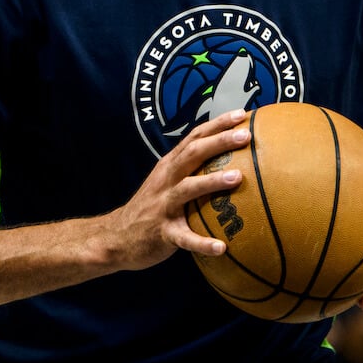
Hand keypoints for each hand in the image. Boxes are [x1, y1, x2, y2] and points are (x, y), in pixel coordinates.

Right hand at [105, 109, 250, 271]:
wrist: (116, 237)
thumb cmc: (152, 207)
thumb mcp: (166, 181)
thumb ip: (190, 170)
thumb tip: (230, 162)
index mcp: (169, 166)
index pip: (194, 137)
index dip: (217, 124)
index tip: (242, 114)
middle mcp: (166, 180)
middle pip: (192, 154)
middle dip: (219, 142)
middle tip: (246, 135)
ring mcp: (163, 206)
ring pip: (188, 189)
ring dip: (212, 182)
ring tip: (238, 177)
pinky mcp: (162, 233)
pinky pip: (184, 238)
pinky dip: (202, 243)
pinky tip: (221, 248)